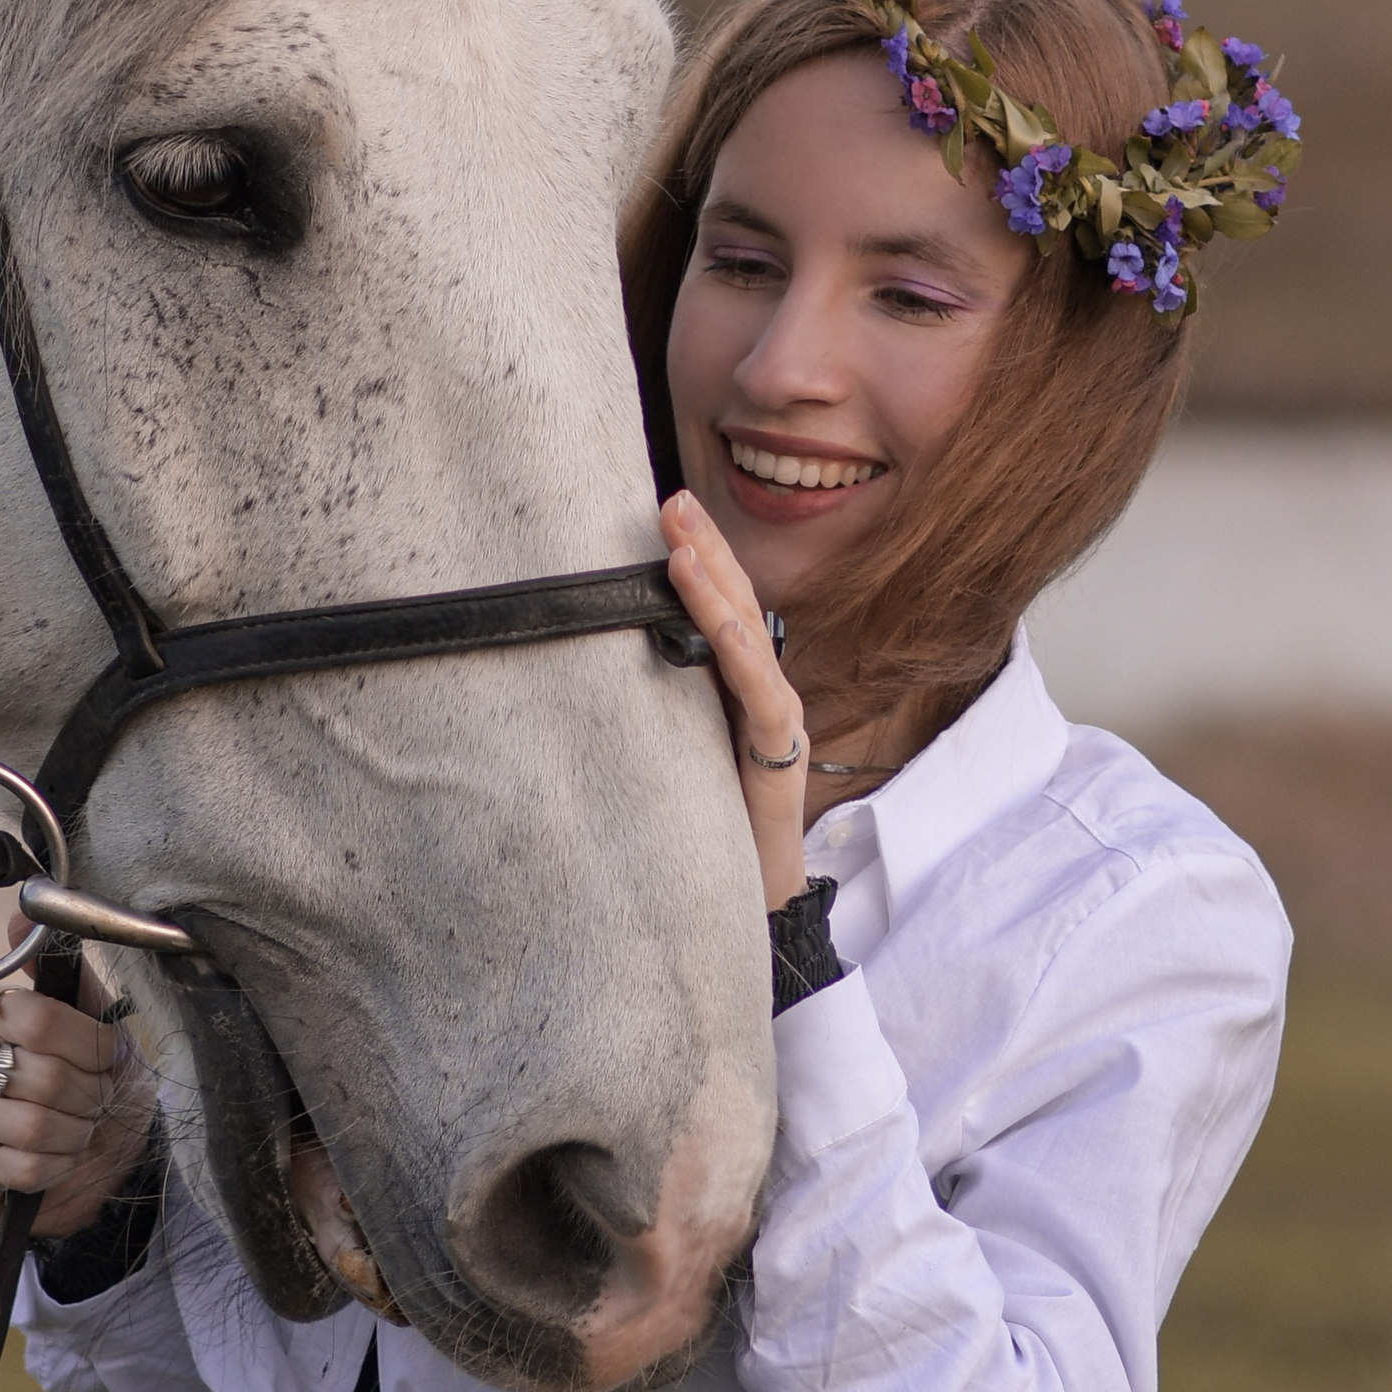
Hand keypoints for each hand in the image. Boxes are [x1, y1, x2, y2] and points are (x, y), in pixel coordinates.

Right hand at [0, 926, 156, 1238]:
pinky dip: (53, 1167)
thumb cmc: (93, 1081)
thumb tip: (20, 912)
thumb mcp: (98, 1022)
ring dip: (74, 1134)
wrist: (91, 1157)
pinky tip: (55, 1160)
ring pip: (31, 1124)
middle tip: (96, 1102)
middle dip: (88, 1097)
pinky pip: (15, 1166)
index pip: (38, 1017)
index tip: (108, 1059)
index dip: (87, 1045)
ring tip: (78, 1131)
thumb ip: (66, 972)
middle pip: (42, 1075)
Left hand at [662, 490, 810, 908]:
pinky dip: (746, 658)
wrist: (752, 891)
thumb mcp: (680, 740)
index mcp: (740, 681)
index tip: (668, 508)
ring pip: (751, 640)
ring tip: (684, 546)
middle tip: (673, 500)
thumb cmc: (715, 815)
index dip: (701, 552)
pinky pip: (765, 700)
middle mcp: (765, 689)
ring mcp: (779, 719)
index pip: (724, 601)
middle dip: (707, 548)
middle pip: (739, 603)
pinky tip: (726, 627)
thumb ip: (666, 695)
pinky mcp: (780, 757)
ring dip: (716, 589)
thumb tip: (611, 649)